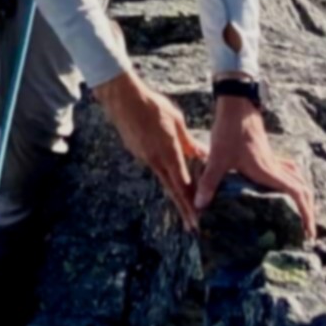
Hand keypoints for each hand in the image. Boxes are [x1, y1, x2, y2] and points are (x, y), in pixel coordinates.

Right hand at [90, 70, 202, 230]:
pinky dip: (163, 170)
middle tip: (193, 227)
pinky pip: (154, 164)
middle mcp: (155, 160)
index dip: (191, 204)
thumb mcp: (177, 122)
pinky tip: (168, 166)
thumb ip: (189, 142)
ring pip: (163, 177)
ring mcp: (144, 157)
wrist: (123, 98)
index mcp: (168, 154)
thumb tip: (202, 154)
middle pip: (172, 190)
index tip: (198, 220)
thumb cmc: (153, 106)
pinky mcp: (136, 152)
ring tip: (187, 201)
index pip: (183, 185)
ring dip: (175, 189)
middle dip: (184, 209)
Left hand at [197, 94, 316, 238]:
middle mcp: (275, 167)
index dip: (306, 213)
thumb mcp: (217, 157)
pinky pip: (287, 170)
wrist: (236, 105)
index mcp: (269, 172)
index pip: (297, 193)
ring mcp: (273, 160)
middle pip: (303, 189)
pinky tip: (280, 188)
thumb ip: (209, 182)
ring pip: (297, 179)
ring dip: (302, 196)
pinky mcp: (267, 154)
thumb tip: (199, 205)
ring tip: (299, 213)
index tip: (309, 232)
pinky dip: (291, 181)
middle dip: (308, 210)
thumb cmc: (229, 130)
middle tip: (306, 231)